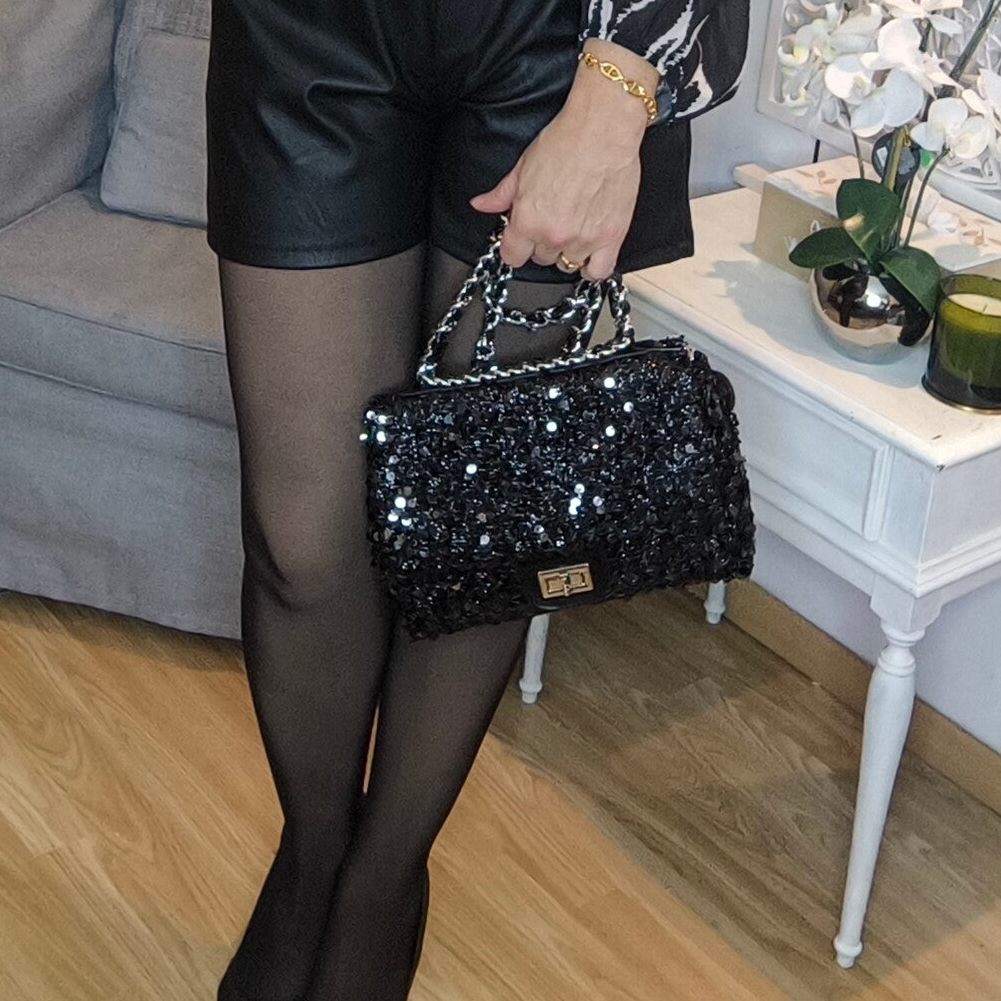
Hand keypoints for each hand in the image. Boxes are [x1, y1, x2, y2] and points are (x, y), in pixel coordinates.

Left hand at [468, 39, 658, 281]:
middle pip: (541, 259)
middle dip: (542, 242)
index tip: (520, 241)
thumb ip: (501, 193)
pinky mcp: (611, 237)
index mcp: (528, 219)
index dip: (514, 247)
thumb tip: (482, 204)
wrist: (604, 127)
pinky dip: (593, 267)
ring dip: (567, 251)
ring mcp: (583, 239)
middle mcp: (554, 234)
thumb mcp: (523, 166)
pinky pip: (599, 271)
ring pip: (567, 265)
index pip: (511, 256)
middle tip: (552, 220)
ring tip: (572, 229)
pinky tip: (590, 253)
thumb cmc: (566, 141)